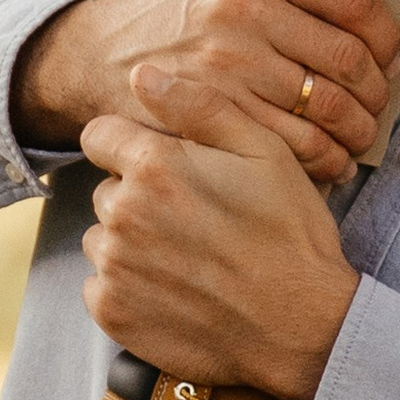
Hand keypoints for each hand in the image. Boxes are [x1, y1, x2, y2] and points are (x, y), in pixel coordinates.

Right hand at [13, 0, 399, 186]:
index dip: (386, 35)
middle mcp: (242, 9)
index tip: (391, 56)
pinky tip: (334, 159)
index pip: (353, 1)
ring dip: (358, 129)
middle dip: (377, 89)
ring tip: (363, 133)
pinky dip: (325, 158)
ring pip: (325, 106)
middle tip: (381, 101)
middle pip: (345, 58)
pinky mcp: (213, 113)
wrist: (112, 51)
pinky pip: (290, 143)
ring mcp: (226, 65)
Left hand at [81, 73, 361, 399]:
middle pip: (107, 187)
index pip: (99, 134)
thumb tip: (142, 73)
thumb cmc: (288, 232)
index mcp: (155, 166)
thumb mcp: (264, 151)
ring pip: (103, 236)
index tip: (166, 160)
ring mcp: (113, 268)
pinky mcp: (112, 313)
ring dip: (132, 239)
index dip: (132, 142)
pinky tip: (176, 286)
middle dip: (139, 193)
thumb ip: (199, 105)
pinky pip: (101, 284)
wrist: (300, 326)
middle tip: (195, 214)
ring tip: (189, 253)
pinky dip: (130, 284)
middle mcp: (122, 214)